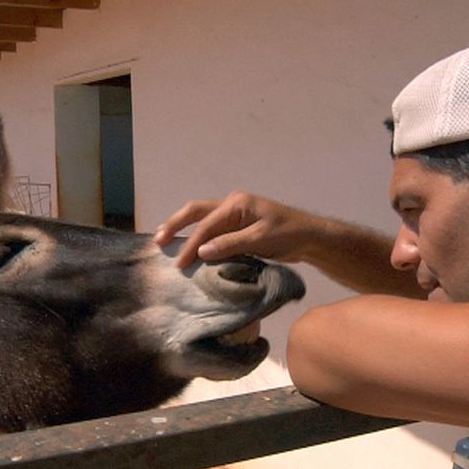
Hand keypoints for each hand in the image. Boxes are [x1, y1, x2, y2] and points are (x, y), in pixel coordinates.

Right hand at [153, 191, 311, 268]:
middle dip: (176, 224)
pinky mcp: (238, 227)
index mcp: (236, 204)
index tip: (180, 263)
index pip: (206, 225)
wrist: (310, 237)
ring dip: (184, 229)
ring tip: (165, 239)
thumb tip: (202, 251)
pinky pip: (212, 230)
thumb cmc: (288, 234)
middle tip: (158, 240)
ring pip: (202, 219)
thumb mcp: (260, 240)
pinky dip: (198, 237)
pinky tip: (189, 246)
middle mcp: (232, 205)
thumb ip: (231, 244)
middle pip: (196, 212)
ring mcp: (234, 215)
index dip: (190, 244)